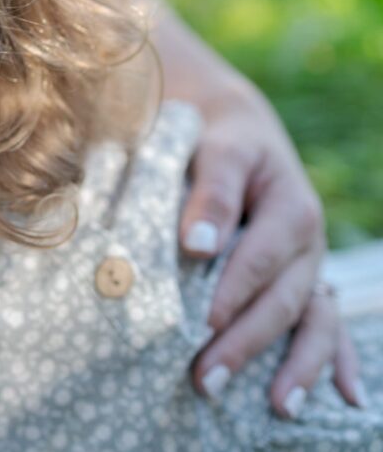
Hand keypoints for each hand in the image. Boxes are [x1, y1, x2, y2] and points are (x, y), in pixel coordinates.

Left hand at [180, 84, 364, 415]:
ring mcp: (310, 267)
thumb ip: (212, 194)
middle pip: (284, 301)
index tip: (203, 325)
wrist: (236, 132)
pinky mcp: (302, 281)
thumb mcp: (219, 152)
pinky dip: (335, 360)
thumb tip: (198, 247)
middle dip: (247, 343)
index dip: (233, 292)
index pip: (261, 258)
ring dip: (296, 366)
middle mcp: (308, 244)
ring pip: (313, 321)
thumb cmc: (220, 141)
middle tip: (206, 379)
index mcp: (292, 208)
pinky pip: (326, 324)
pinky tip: (343, 398)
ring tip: (278, 408)